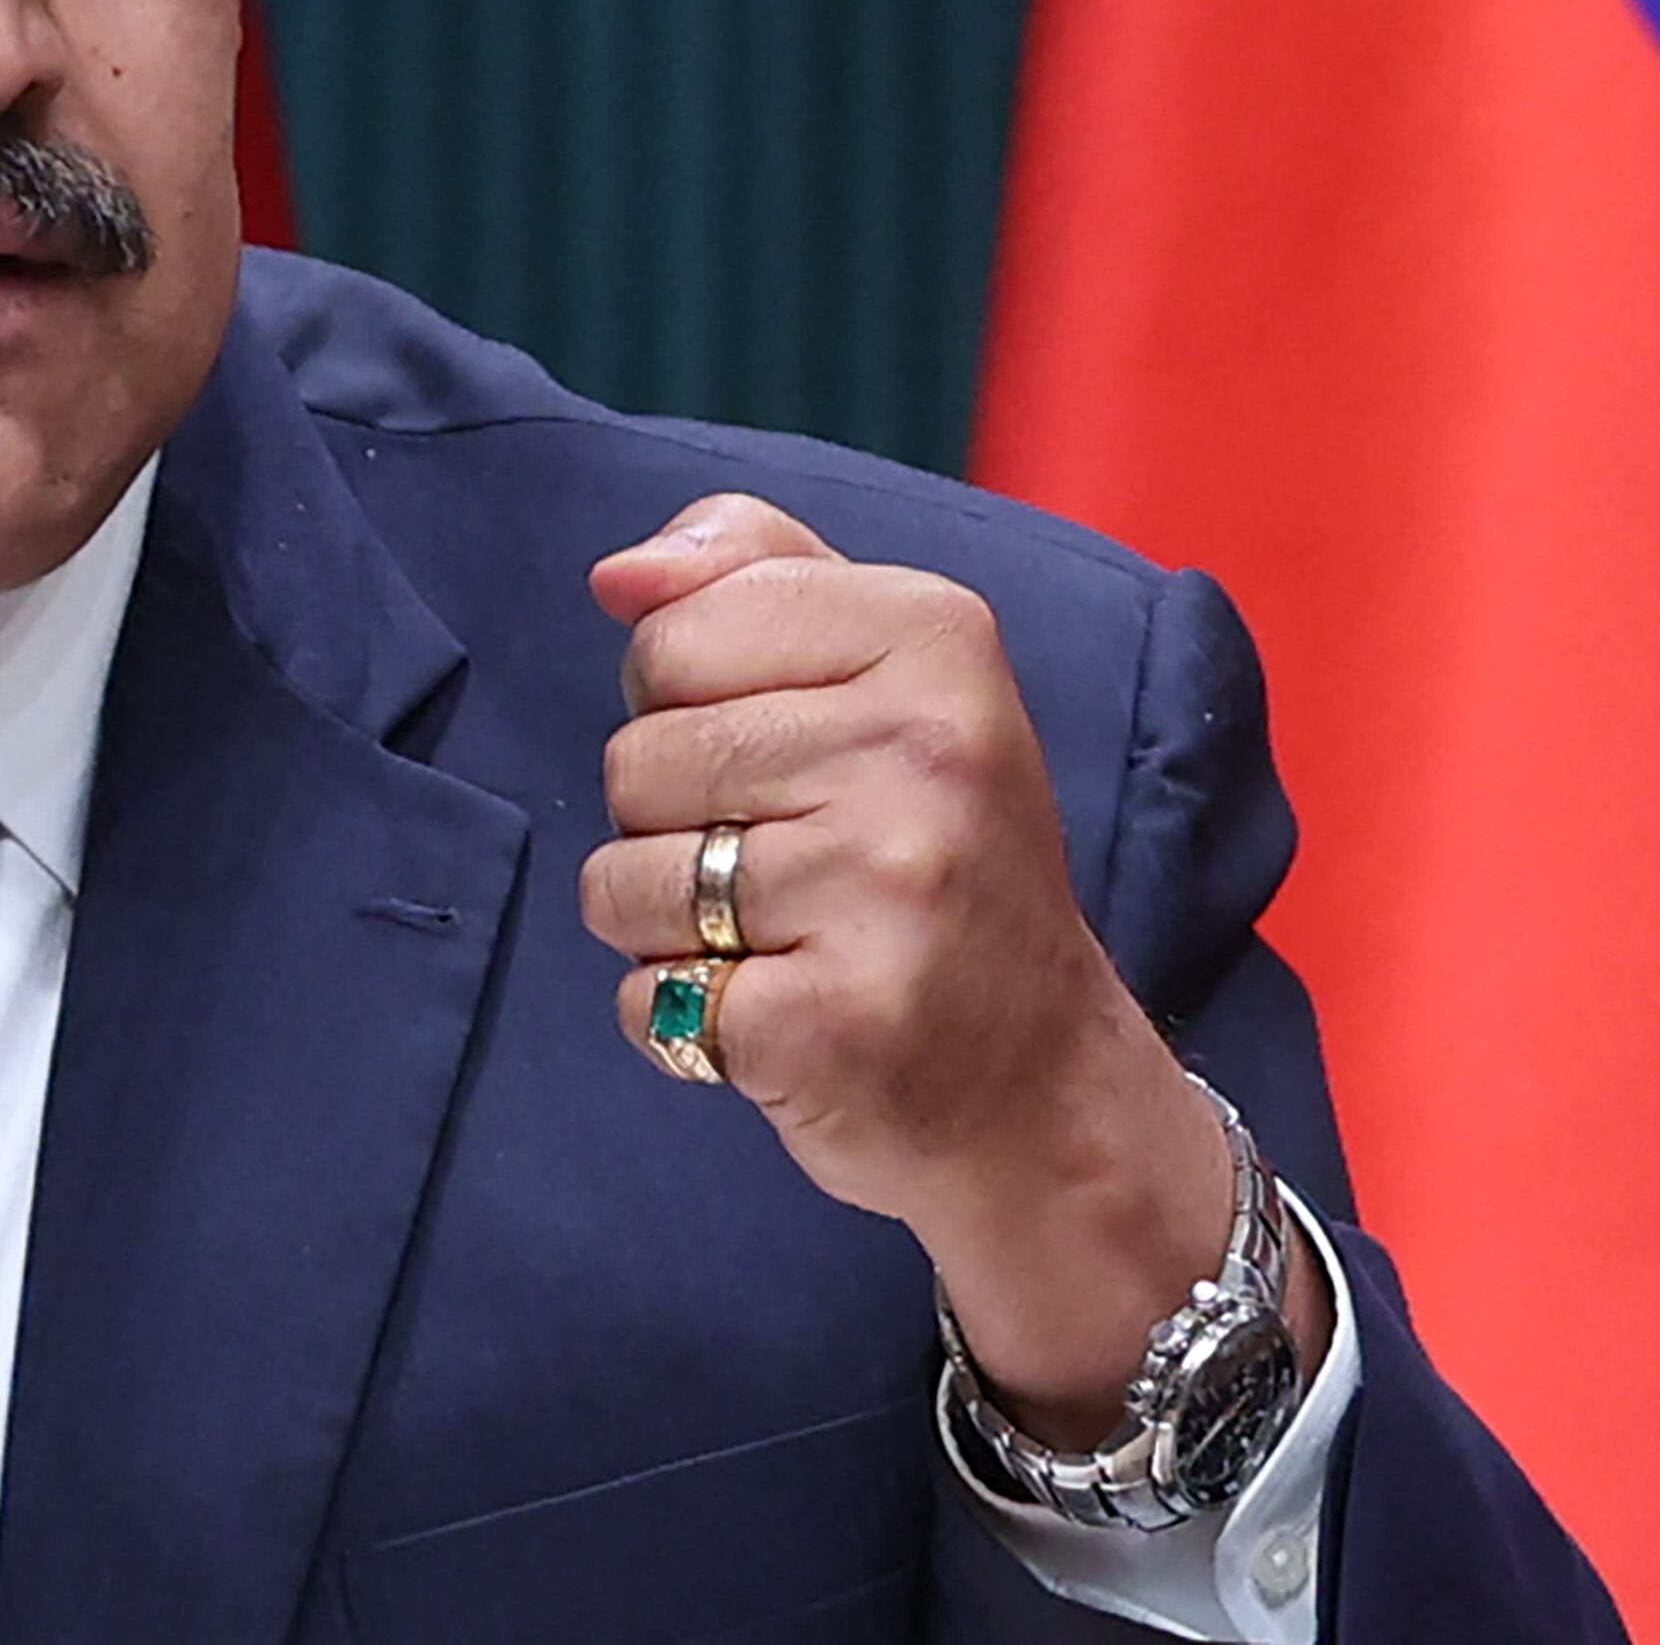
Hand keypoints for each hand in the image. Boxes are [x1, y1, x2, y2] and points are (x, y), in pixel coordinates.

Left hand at [577, 494, 1315, 1438]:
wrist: (1041, 1086)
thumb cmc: (937, 857)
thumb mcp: (888, 670)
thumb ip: (753, 573)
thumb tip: (619, 574)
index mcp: (937, 637)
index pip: (671, 633)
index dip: (687, 704)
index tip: (786, 756)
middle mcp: (924, 753)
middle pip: (637, 756)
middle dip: (675, 821)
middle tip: (793, 865)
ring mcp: (884, 891)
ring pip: (623, 877)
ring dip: (667, 924)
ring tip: (780, 939)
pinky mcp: (831, 1023)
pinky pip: (645, 992)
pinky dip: (679, 1016)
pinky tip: (776, 1014)